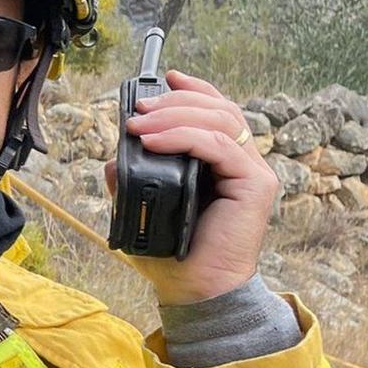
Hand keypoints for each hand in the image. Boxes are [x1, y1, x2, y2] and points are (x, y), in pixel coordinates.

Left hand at [104, 69, 276, 305]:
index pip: (216, 112)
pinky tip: (154, 141)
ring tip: (138, 125)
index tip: (166, 77)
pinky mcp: (254, 186)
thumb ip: (132, 179)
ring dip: (175, 115)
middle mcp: (242, 163)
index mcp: (222, 164)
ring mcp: (252, 173)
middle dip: (176, 101)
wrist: (195, 290)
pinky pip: (219, 146)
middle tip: (139, 107)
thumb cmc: (174, 252)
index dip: (194, 90)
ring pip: (220, 120)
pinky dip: (183, 136)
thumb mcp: (144, 206)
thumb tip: (113, 159)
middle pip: (218, 109)